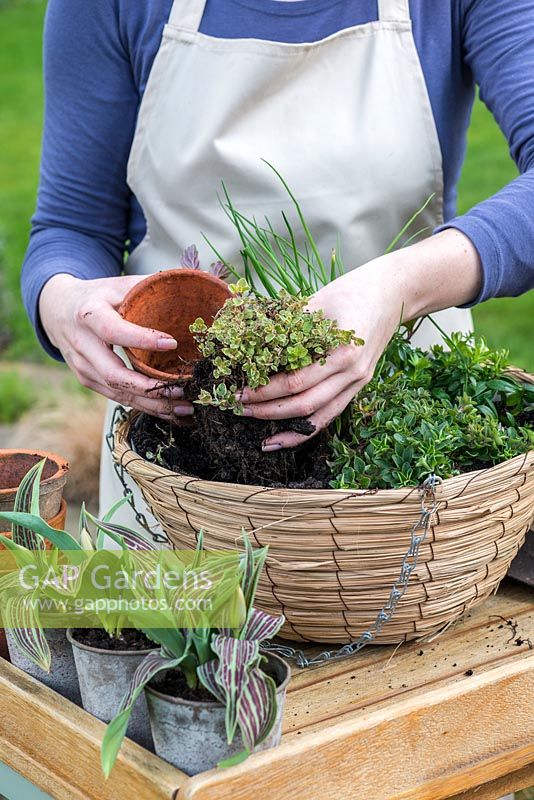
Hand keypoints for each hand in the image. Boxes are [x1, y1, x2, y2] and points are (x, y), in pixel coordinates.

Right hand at [39, 274, 193, 418]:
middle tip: (181, 389)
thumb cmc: (96, 296)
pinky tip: (170, 410)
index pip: (113, 330)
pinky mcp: (88, 380)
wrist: (58, 311)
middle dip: (150, 387)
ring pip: (119, 393)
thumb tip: (192, 284)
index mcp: (89, 314)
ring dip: (153, 404)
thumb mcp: (117, 285)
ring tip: (185, 407)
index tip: (171, 342)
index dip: (142, 338)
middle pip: (114, 374)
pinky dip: (145, 406)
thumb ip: (148, 286)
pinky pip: (118, 398)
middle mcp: (82, 344)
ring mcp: (82, 367)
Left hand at [240, 264, 401, 448]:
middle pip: (304, 403)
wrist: (393, 292)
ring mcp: (358, 382)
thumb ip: (288, 325)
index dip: (265, 389)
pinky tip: (286, 438)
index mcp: (342, 351)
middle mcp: (353, 372)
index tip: (239, 390)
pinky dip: (307, 429)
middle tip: (238, 408)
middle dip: (268, 409)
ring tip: (261, 435)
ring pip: (319, 416)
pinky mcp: (358, 385)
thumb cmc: (353, 290)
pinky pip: (331, 414)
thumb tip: (249, 342)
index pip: (296, 381)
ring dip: (286, 426)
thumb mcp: (317, 302)